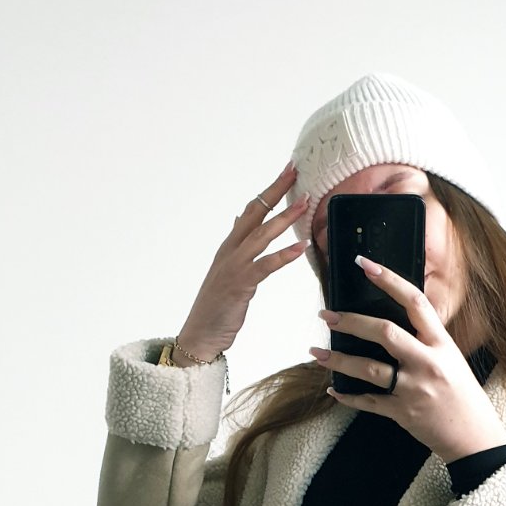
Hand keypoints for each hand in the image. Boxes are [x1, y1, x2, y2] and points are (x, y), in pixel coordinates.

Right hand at [174, 161, 309, 361]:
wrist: (200, 333)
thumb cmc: (217, 306)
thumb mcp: (226, 269)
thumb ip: (235, 245)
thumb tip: (237, 220)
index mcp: (229, 247)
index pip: (250, 211)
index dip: (269, 191)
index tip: (287, 173)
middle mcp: (230, 251)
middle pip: (255, 213)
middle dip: (275, 191)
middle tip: (294, 171)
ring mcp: (234, 266)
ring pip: (261, 235)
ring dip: (284, 218)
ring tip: (305, 203)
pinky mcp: (241, 284)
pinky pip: (265, 265)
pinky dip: (283, 254)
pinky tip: (300, 246)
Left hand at [309, 257, 505, 462]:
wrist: (476, 439)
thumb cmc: (465, 399)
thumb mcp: (454, 361)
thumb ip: (428, 342)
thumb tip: (396, 326)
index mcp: (442, 344)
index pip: (415, 302)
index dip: (389, 280)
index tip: (366, 265)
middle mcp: (428, 363)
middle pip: (385, 332)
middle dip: (351, 322)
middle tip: (327, 316)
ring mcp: (414, 389)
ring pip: (368, 368)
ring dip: (339, 360)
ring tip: (317, 354)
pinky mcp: (403, 413)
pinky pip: (368, 402)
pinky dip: (348, 396)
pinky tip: (334, 390)